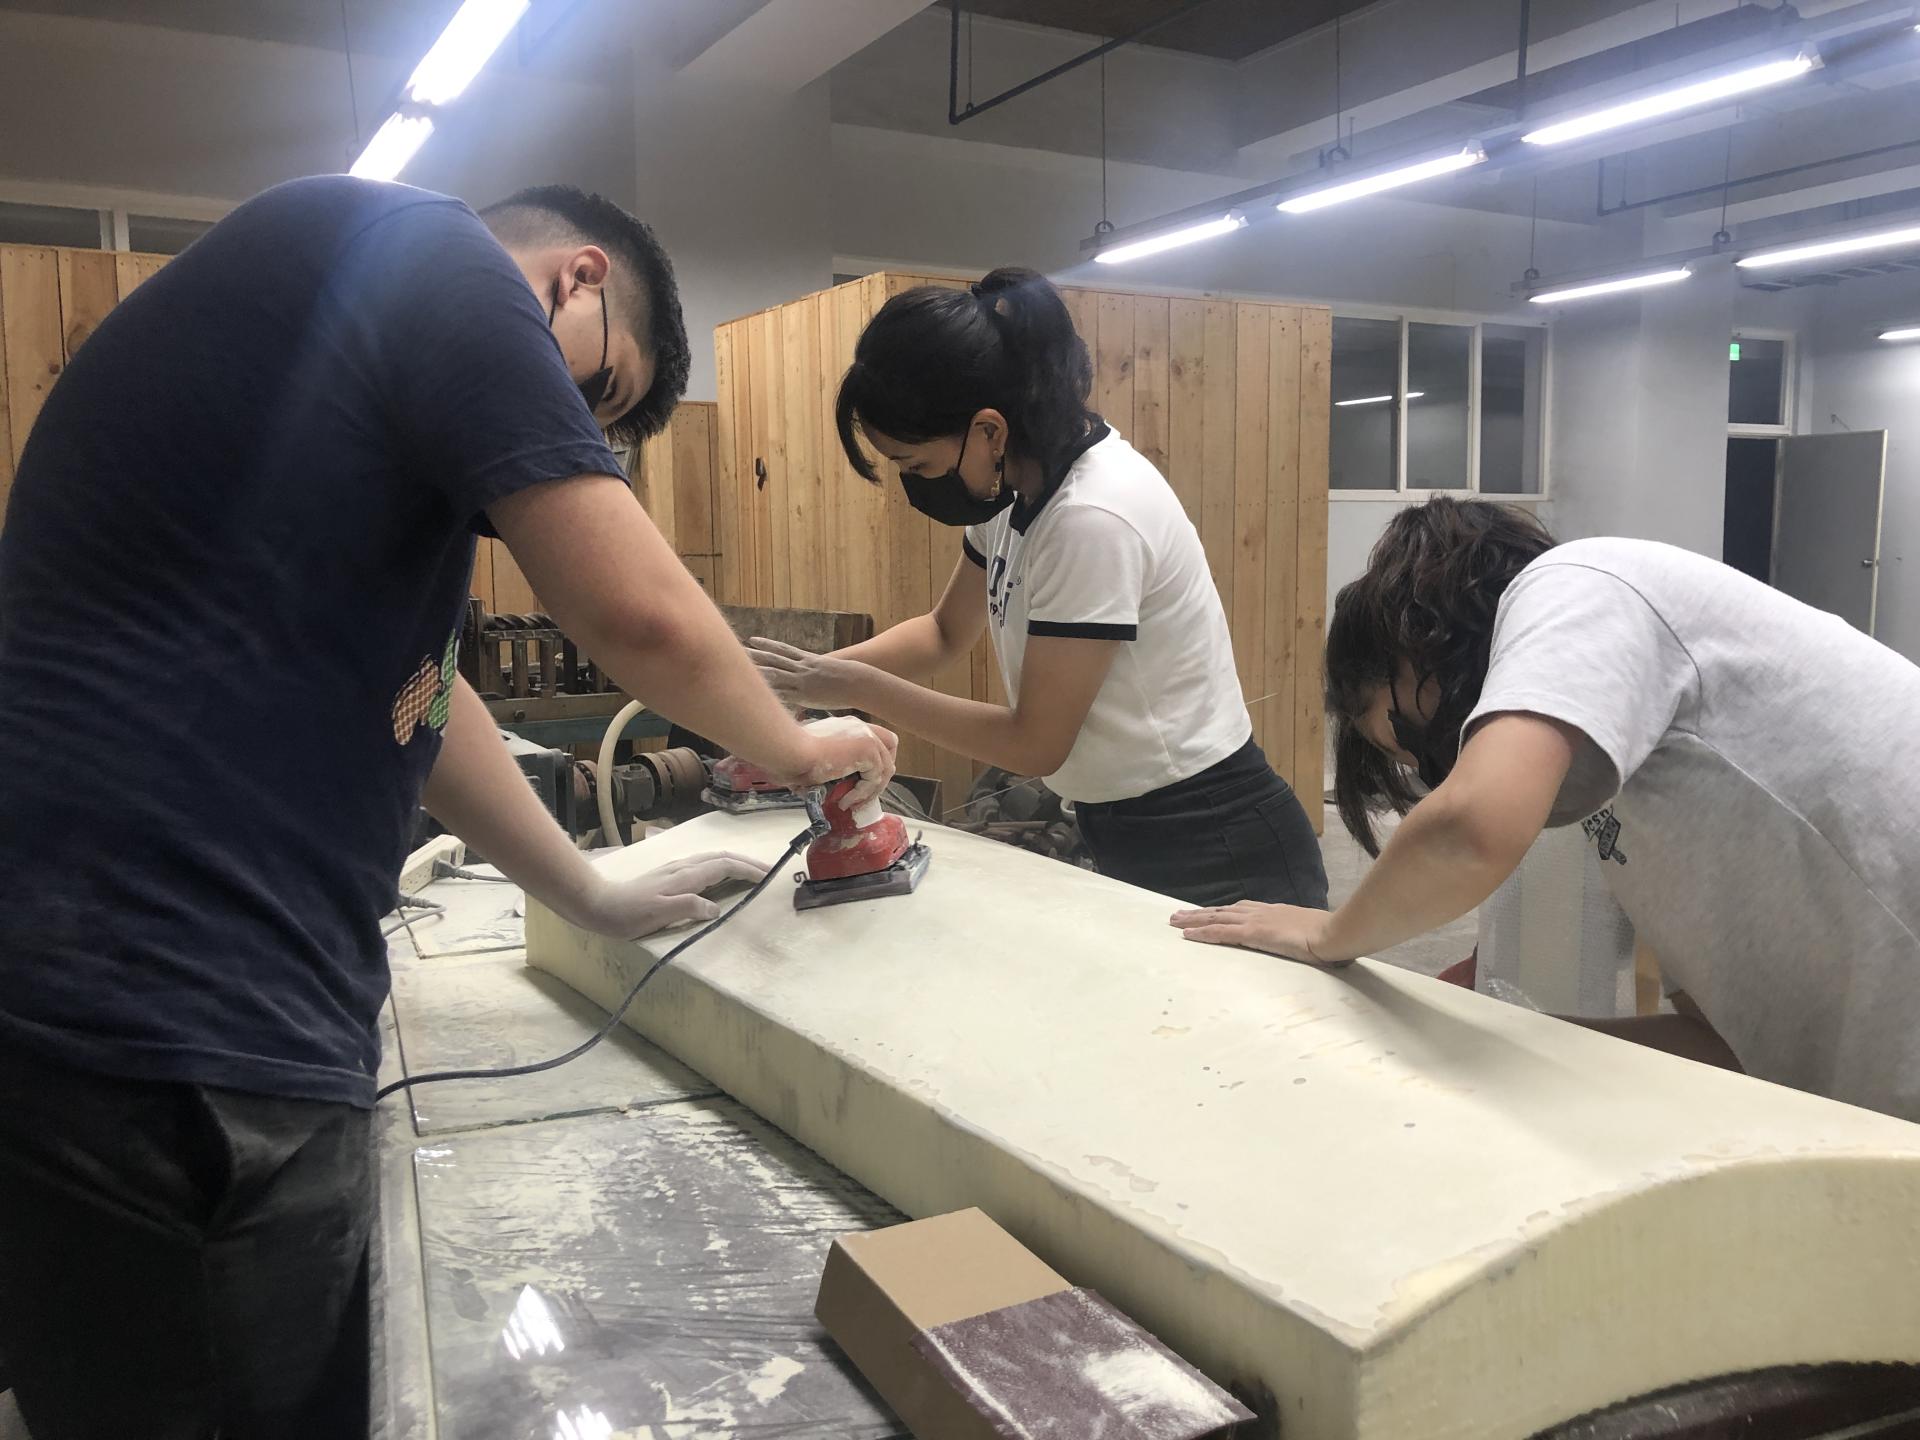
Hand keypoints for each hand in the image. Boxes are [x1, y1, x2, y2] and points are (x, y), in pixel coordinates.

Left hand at [574, 851, 768, 939]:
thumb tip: (716, 908)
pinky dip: (721, 866)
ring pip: (713, 858)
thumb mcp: (659, 914)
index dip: (748, 870)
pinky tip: (720, 874)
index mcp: (685, 877)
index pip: (724, 866)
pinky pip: (704, 864)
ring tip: (751, 870)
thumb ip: (689, 908)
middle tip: (769, 871)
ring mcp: (676, 869)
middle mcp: (683, 868)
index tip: (768, 876)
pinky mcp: (669, 875)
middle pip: (722, 857)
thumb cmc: (629, 914)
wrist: (600, 905)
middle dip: (747, 862)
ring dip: (736, 862)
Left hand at [749, 638, 869, 711]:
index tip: (753, 640)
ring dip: (757, 671)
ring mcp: (802, 681)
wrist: (858, 681)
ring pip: (775, 674)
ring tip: (740, 667)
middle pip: (773, 659)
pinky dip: (770, 693)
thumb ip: (820, 668)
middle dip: (755, 655)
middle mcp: (802, 668)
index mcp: (808, 659)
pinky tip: (756, 693)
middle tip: (737, 649)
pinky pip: (784, 694)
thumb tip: (817, 668)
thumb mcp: (832, 668)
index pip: (782, 650)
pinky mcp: (804, 695)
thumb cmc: (849, 676)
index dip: (767, 645)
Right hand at [779, 714, 898, 805]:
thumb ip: (833, 767)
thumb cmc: (793, 755)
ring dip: (868, 791)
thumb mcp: (817, 758)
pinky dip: (861, 794)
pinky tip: (844, 800)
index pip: (877, 738)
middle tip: (862, 794)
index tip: (861, 780)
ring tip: (849, 802)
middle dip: (880, 774)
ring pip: (884, 769)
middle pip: (889, 749)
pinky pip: (875, 779)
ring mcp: (867, 737)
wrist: (791, 751)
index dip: (875, 761)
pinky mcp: (868, 750)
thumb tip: (833, 788)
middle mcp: (861, 727)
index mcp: (848, 726)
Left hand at [1168, 901, 1351, 966]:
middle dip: (1200, 913)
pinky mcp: (1254, 933)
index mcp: (1275, 913)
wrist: (1335, 933)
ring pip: (1216, 919)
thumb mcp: (1312, 933)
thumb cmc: (1330, 937)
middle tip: (1179, 915)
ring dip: (1194, 920)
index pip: (1242, 910)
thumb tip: (1306, 944)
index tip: (1208, 912)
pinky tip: (1188, 935)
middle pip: (1223, 911)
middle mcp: (1261, 913)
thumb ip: (1302, 936)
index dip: (1222, 911)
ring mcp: (1256, 922)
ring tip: (1175, 922)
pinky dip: (1203, 933)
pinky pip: (1222, 933)